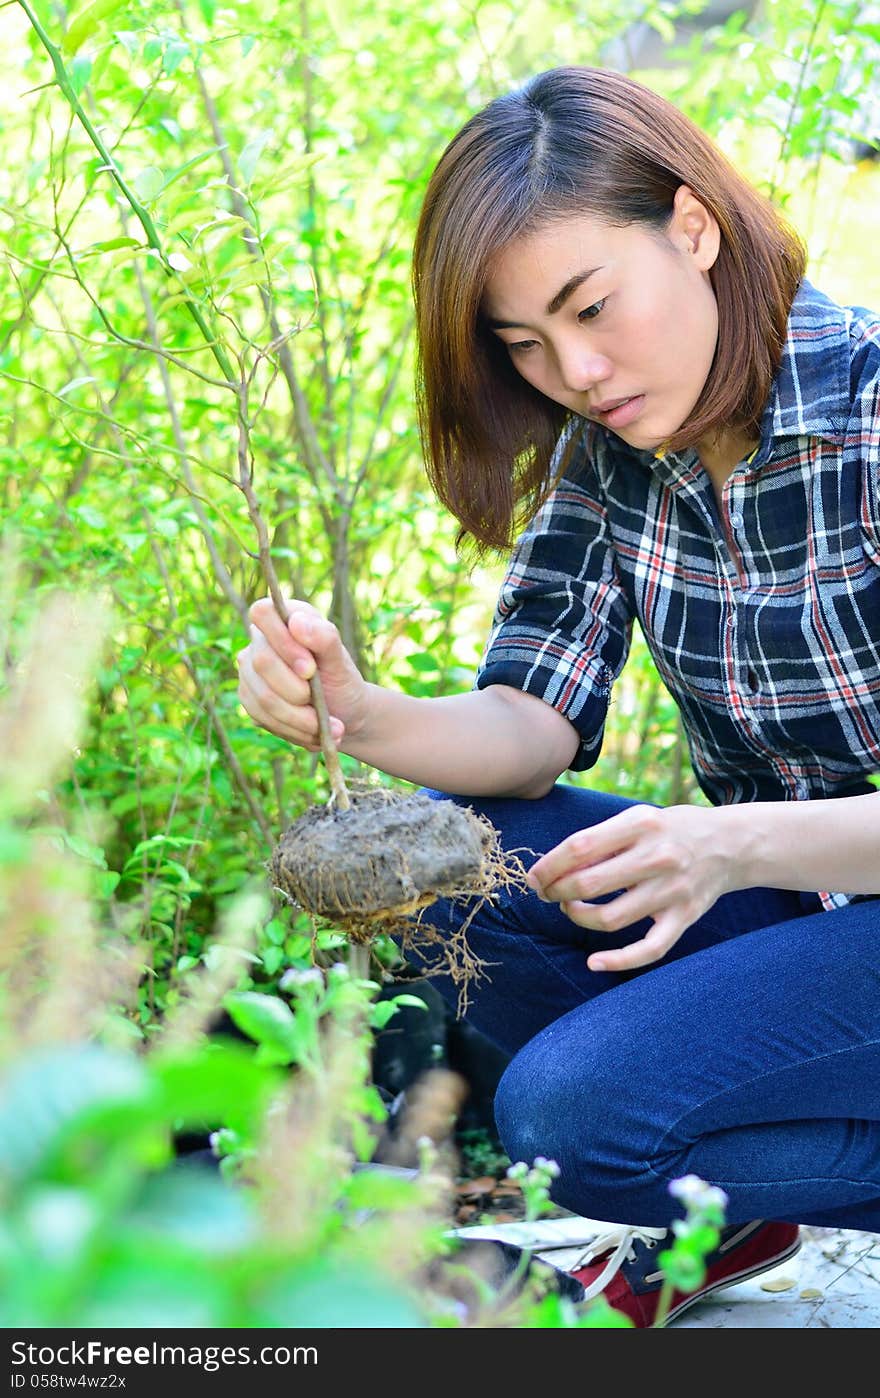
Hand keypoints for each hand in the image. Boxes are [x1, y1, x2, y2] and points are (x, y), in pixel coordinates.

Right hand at [236, 598, 369, 751]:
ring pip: (263, 696)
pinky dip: (293, 729)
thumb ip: (324, 637)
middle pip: (262, 662)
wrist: (342, 712)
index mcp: (284, 618)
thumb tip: (296, 622)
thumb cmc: (341, 679)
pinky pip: (262, 717)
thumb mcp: (341, 660)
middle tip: (321, 703)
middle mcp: (260, 642)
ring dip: (300, 718)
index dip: (282, 641)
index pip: (261, 612)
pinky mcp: (249, 698)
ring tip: (327, 726)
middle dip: (297, 690)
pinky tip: (313, 733)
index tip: (309, 669)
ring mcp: (249, 671)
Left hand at [526, 803, 740, 972]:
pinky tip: (594, 962)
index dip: (548, 866)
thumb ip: (600, 839)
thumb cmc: (669, 830)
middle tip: (548, 893)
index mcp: (641, 825)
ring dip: (578, 917)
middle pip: (589, 884)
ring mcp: (672, 891)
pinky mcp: (684, 917)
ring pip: (610, 919)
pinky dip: (618, 960)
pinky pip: (649, 950)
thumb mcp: (637, 819)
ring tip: (571, 908)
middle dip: (556, 892)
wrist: (729, 844)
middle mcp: (658, 858)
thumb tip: (553, 869)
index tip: (534, 877)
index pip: (579, 847)